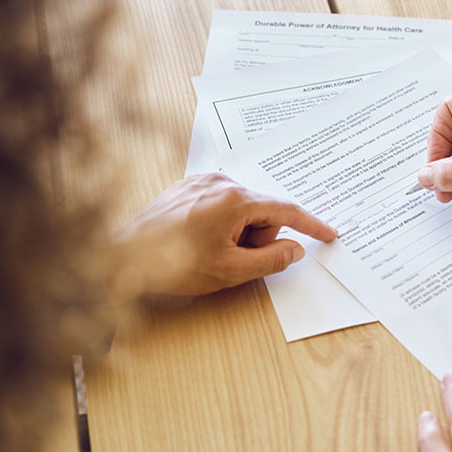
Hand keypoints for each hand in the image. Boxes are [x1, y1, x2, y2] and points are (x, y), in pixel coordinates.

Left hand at [113, 173, 336, 295]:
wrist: (121, 257)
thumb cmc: (172, 265)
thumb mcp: (230, 271)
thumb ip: (271, 259)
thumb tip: (295, 249)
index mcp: (235, 199)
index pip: (286, 210)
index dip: (311, 225)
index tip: (329, 234)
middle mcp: (221, 181)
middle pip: (263, 210)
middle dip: (259, 237)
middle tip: (234, 260)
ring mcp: (202, 180)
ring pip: (242, 208)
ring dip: (238, 232)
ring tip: (210, 251)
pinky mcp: (188, 186)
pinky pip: (222, 203)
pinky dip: (223, 224)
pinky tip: (200, 241)